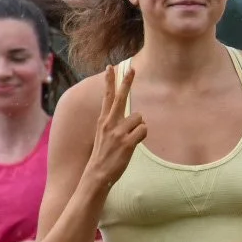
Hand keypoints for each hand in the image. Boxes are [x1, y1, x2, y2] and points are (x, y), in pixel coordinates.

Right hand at [85, 66, 147, 188]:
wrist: (97, 174)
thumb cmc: (104, 155)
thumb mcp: (105, 135)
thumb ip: (116, 123)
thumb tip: (136, 116)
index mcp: (103, 120)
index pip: (107, 96)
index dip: (109, 81)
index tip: (110, 67)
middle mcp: (109, 123)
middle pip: (120, 97)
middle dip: (126, 82)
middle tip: (132, 68)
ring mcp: (118, 132)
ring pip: (139, 118)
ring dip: (139, 127)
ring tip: (129, 139)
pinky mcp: (127, 143)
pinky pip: (144, 130)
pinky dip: (142, 135)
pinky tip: (133, 144)